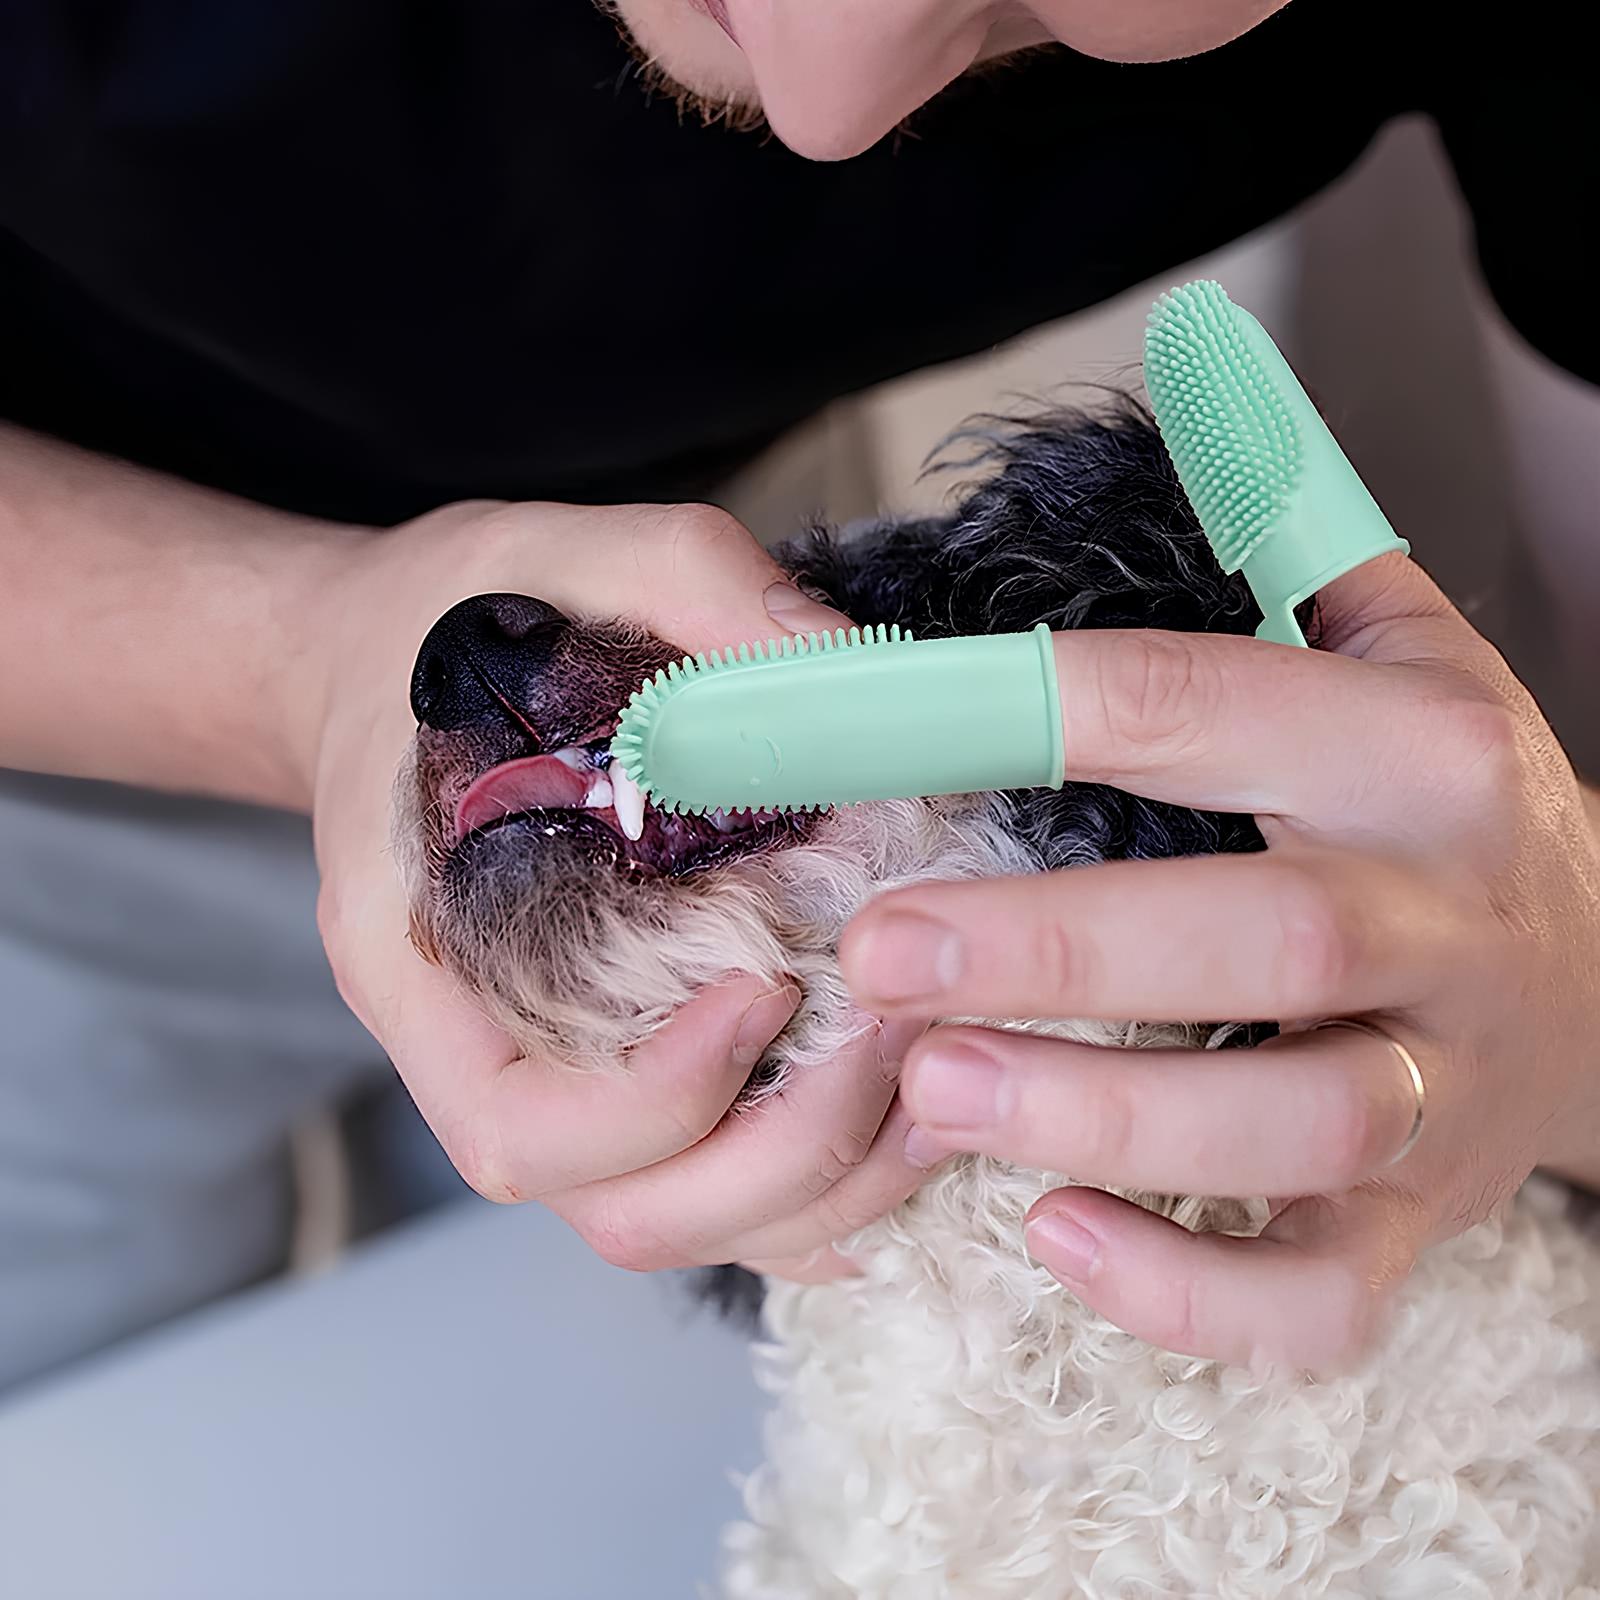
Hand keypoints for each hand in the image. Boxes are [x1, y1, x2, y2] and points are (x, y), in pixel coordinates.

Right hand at [310, 498, 925, 1277]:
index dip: (663, 1095)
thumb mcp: (568, 555)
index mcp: (423, 962)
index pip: (521, 1128)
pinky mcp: (623, 1069)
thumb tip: (855, 668)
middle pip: (622, 1211)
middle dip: (782, 1153)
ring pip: (687, 1224)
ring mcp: (557, 1076)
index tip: (768, 980)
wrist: (389, 663)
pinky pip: (721, 1191)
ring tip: (931, 1075)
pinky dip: (823, 1191)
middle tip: (892, 1033)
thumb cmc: (459, 625)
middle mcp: (483, 1053)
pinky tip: (906, 1127)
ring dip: (827, 1183)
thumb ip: (699, 589)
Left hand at [841, 554, 1599, 1370]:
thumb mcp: (1406, 652)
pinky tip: (1053, 1236)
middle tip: (879, 957)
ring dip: (1108, 1116)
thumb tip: (1201, 375)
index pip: (1193, 707)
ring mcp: (1440, 1090)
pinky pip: (1321, 1297)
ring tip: (938, 1094)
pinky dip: (1191, 1292)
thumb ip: (1296, 533)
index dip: (1010, 709)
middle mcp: (1444, 922)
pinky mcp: (1415, 1223)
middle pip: (1261, 936)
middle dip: (1061, 952)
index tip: (842, 732)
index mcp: (1416, 758)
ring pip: (1295, 1125)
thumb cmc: (1442, 816)